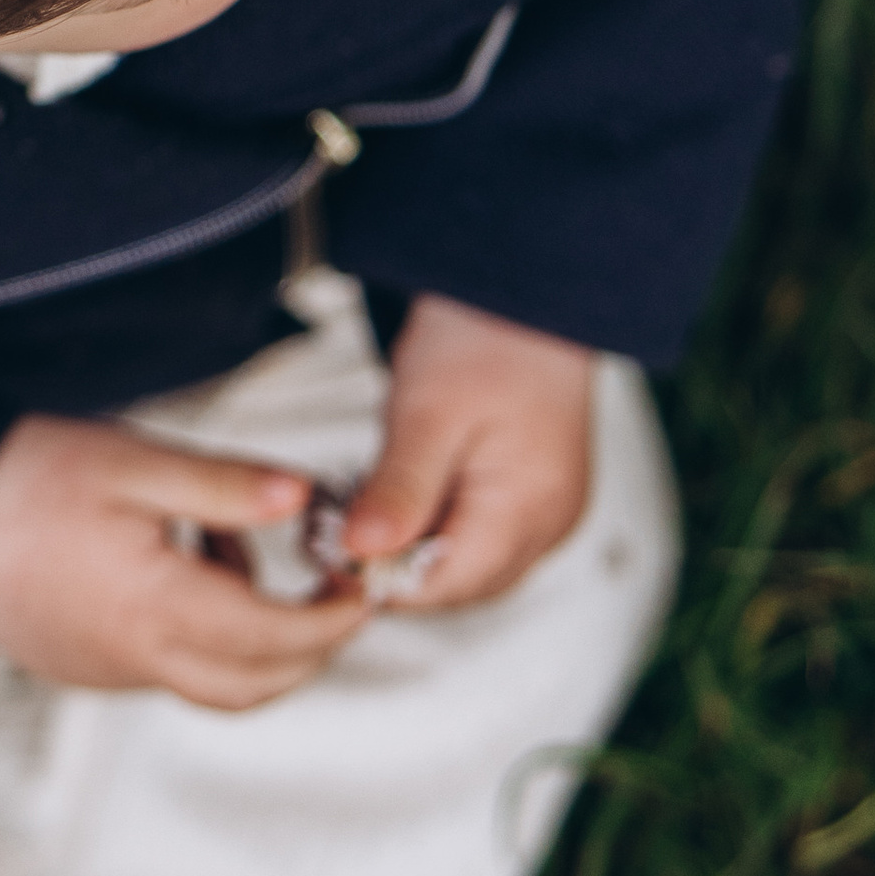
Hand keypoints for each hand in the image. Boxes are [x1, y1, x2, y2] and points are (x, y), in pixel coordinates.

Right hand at [0, 415, 369, 708]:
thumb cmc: (23, 476)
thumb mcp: (131, 461)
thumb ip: (223, 487)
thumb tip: (305, 500)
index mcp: (157, 609)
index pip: (277, 639)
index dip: (334, 618)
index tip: (364, 584)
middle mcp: (137, 658)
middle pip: (258, 686)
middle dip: (311, 646)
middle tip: (333, 587)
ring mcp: (107, 673)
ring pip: (214, 681)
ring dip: (251, 635)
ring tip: (222, 542)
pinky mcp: (83, 669)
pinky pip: (166, 668)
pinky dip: (201, 632)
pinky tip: (172, 559)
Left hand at [337, 293, 595, 606]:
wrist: (527, 288)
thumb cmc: (480, 340)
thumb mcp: (425, 413)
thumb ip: (397, 490)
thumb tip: (360, 554)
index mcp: (527, 510)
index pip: (443, 587)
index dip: (378, 575)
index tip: (325, 544)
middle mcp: (548, 526)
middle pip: (456, 585)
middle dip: (392, 565)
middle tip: (335, 522)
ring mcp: (547, 515)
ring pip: (466, 567)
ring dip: (412, 548)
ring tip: (366, 500)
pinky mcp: (537, 499)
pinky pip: (482, 538)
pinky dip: (438, 528)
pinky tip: (404, 493)